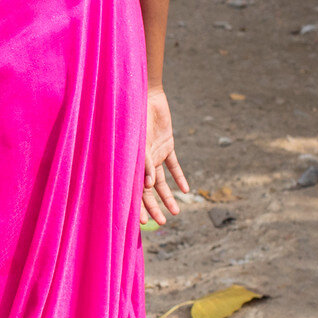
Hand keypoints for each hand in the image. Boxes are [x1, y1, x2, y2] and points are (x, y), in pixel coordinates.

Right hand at [141, 86, 189, 225]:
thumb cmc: (134, 116)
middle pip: (148, 190)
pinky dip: (179, 176)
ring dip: (168, 196)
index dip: (138, 206)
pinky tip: (186, 189)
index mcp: (131, 161)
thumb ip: (144, 162)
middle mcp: (142, 161)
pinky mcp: (167, 144)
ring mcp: (155, 153)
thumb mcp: (138, 140)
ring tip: (177, 212)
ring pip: (162, 181)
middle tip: (163, 222)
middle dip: (155, 206)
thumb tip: (151, 186)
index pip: (134, 189)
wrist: (144, 94)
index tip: (143, 223)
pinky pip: (173, 164)